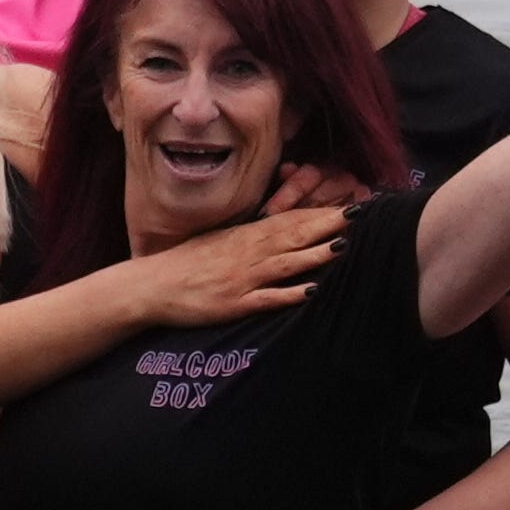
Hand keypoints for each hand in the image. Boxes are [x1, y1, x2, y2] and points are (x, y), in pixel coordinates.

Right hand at [126, 193, 347, 326]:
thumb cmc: (185, 264)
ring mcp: (241, 279)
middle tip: (359, 214)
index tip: (347, 204)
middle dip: (326, 225)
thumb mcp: (219, 240)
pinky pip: (265, 299)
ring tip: (343, 246)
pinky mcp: (233, 304)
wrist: (150, 285)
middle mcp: (246, 253)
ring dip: (314, 255)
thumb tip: (279, 228)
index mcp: (244, 236)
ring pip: (284, 263)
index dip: (319, 213)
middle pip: (293, 236)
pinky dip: (288, 295)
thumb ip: (250, 234)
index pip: (288, 220)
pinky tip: (311, 292)